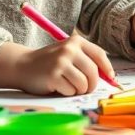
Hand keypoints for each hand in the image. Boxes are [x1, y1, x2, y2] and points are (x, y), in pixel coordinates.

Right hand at [0, 34, 115, 95]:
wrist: (23, 65)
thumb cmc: (50, 62)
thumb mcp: (68, 54)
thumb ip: (86, 60)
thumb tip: (110, 77)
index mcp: (76, 41)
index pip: (100, 55)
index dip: (107, 69)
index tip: (111, 79)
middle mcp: (69, 49)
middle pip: (93, 72)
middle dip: (92, 85)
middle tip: (85, 88)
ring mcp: (61, 62)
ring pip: (83, 84)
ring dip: (78, 90)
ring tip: (68, 85)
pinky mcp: (54, 76)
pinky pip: (71, 91)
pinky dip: (67, 93)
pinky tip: (57, 86)